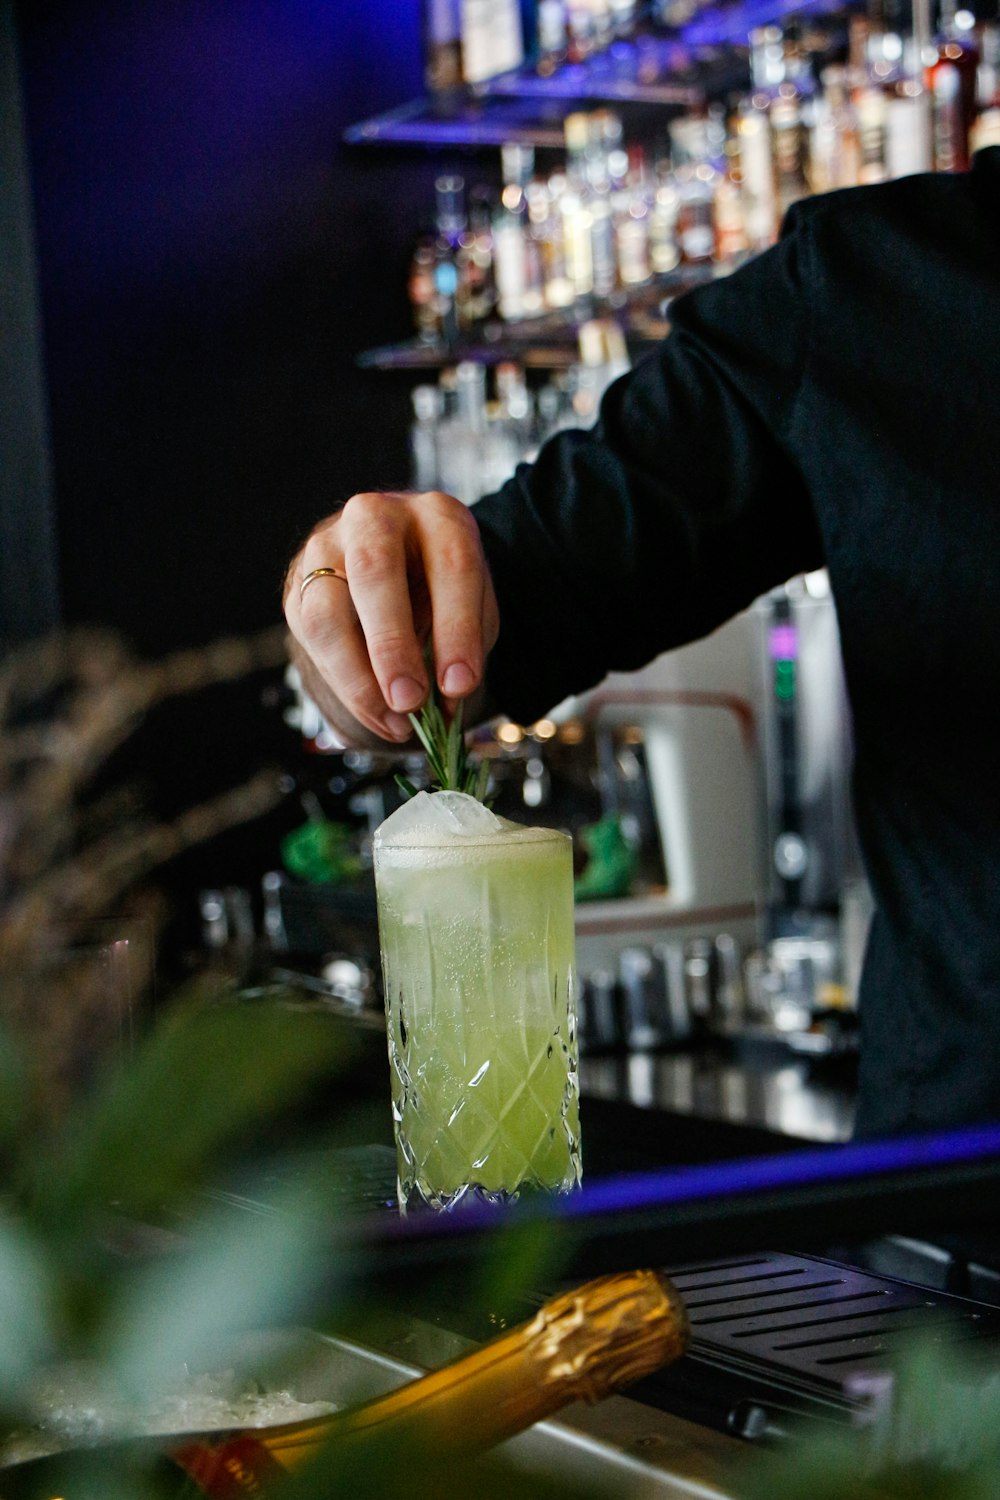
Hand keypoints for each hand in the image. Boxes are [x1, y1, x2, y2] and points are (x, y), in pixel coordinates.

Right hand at [284, 490, 499, 745]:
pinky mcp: (298, 583)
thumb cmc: (441, 587)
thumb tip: (444, 705)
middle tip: (409, 702)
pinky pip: (311, 638)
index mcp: (437, 514)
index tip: (459, 685)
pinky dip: (345, 685)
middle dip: (392, 645)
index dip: (457, 628)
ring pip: (328, 611)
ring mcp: (327, 545)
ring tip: (393, 721)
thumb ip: (464, 645)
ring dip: (359, 677)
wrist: (397, 564)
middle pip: (374, 571)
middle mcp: (376, 517)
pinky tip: (375, 712)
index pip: (450, 563)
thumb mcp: (472, 605)